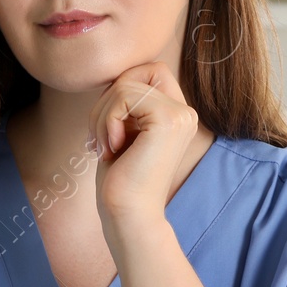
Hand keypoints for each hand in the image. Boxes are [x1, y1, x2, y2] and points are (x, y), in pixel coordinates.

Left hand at [87, 61, 199, 234]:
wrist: (128, 216)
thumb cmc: (120, 181)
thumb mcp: (122, 132)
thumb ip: (126, 103)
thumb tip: (113, 76)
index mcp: (177, 115)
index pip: (149, 71)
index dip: (121, 89)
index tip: (109, 126)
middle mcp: (185, 113)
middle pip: (138, 72)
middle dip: (108, 100)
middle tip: (101, 137)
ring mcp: (180, 115)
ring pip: (125, 85)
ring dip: (102, 115)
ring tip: (105, 147)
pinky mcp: (168, 120)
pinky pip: (124, 95)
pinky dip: (107, 120)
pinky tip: (111, 149)